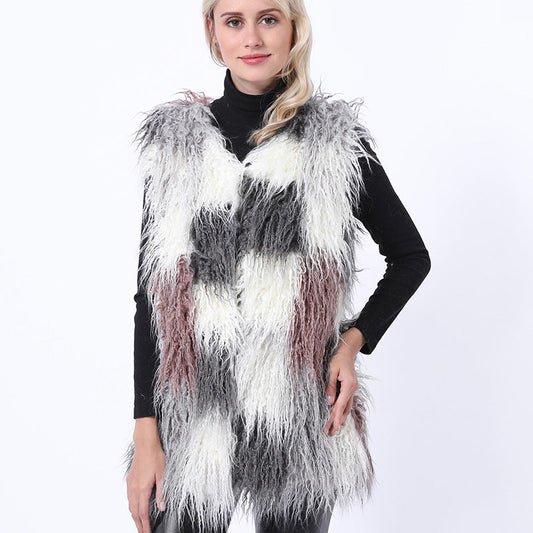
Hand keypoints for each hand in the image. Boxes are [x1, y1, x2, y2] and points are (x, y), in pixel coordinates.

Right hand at [127, 417, 165, 532]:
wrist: (145, 443)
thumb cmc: (155, 456)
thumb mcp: (162, 475)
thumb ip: (161, 493)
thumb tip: (161, 507)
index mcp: (142, 489)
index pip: (142, 513)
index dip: (145, 526)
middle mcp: (134, 488)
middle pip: (134, 512)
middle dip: (138, 525)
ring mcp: (130, 484)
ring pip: (130, 506)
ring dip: (134, 517)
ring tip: (139, 524)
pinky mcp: (130, 479)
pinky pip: (129, 498)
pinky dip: (132, 507)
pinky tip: (135, 508)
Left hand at [323, 328, 364, 435]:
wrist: (346, 350)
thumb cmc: (337, 358)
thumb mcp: (331, 370)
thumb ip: (330, 386)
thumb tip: (329, 402)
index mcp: (349, 385)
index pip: (341, 404)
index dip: (336, 417)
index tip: (333, 427)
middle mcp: (353, 389)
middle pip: (344, 408)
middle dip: (337, 421)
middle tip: (330, 433)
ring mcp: (352, 389)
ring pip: (346, 407)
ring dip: (340, 418)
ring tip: (334, 429)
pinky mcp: (350, 388)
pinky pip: (346, 402)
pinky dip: (342, 411)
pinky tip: (340, 418)